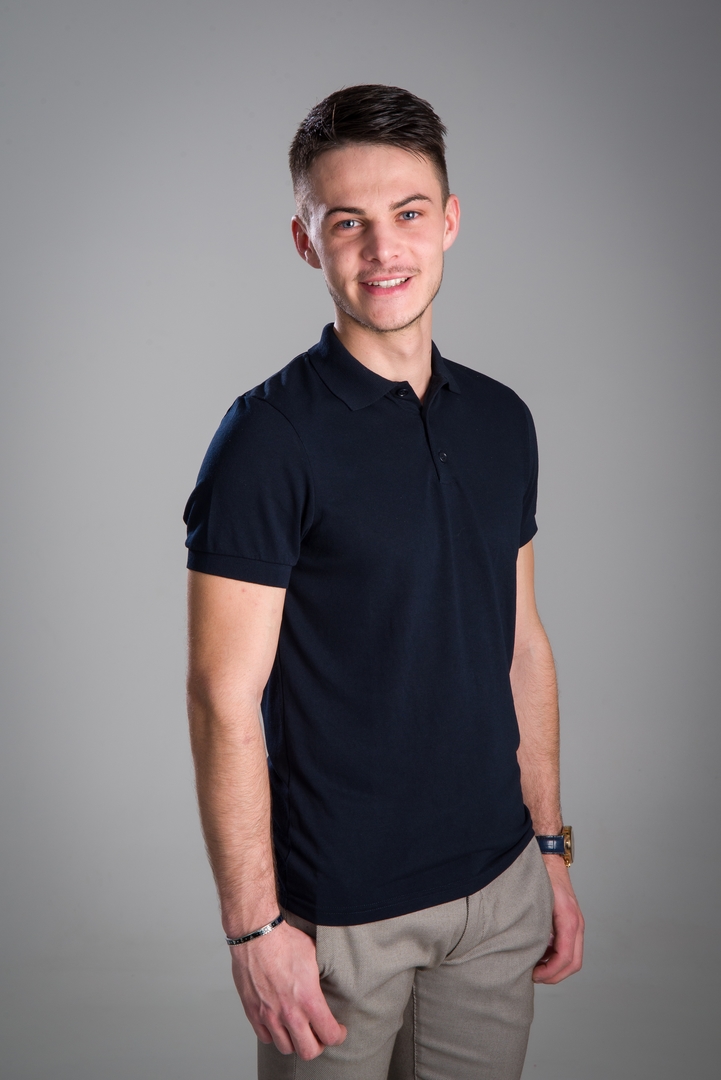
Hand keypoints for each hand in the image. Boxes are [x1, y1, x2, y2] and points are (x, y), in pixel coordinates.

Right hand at [230, 919, 346, 1059]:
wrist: (257, 935)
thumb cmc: (285, 941)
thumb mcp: (315, 956)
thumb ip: (321, 978)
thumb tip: (330, 981)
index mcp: (308, 999)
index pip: (329, 1034)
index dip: (338, 1035)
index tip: (338, 1030)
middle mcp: (289, 1012)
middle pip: (308, 1051)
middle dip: (318, 1045)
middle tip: (320, 1035)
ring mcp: (269, 1014)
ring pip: (286, 1048)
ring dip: (295, 1042)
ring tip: (299, 1030)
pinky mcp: (253, 1012)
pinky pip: (265, 1037)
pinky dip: (274, 1035)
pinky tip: (280, 1023)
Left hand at [533, 855, 583, 983]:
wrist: (548, 857)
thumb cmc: (541, 876)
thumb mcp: (536, 901)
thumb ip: (533, 924)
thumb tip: (523, 948)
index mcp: (569, 920)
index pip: (565, 957)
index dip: (550, 972)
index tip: (534, 975)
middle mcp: (576, 923)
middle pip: (574, 963)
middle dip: (555, 975)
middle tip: (534, 976)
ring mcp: (575, 922)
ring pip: (573, 957)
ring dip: (556, 967)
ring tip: (534, 966)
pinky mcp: (570, 921)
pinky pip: (568, 946)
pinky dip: (556, 955)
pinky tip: (539, 953)